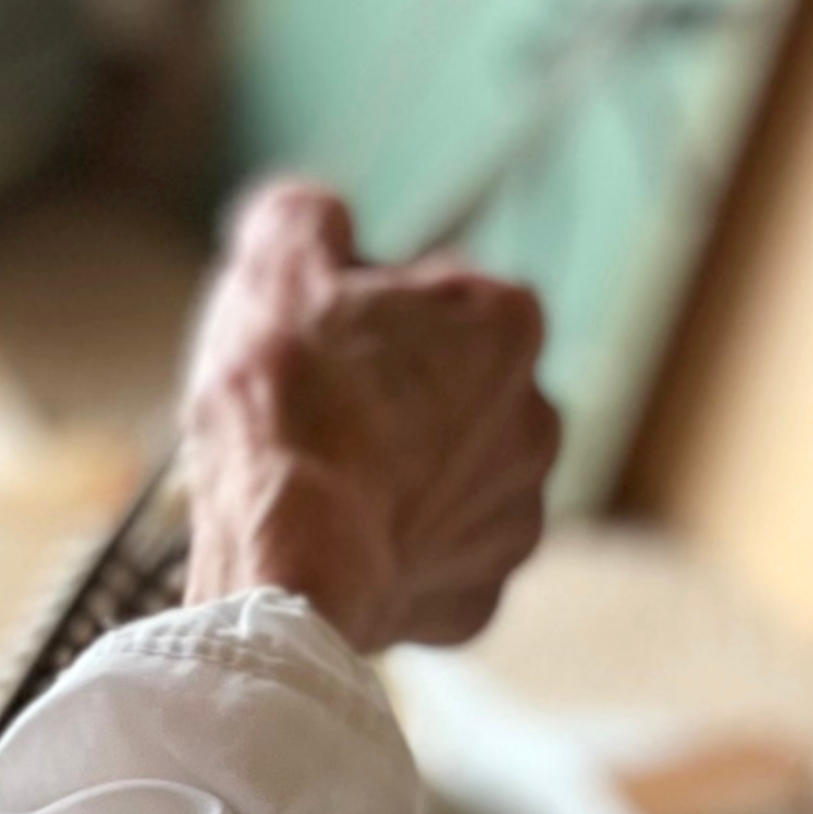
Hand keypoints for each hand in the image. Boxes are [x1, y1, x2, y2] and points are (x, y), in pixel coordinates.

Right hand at [180, 180, 561, 654]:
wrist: (288, 558)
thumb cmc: (288, 400)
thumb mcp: (275, 261)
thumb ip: (306, 216)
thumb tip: (317, 216)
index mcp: (507, 322)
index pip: (434, 288)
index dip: (364, 302)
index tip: (315, 332)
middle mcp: (537, 418)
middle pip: (451, 387)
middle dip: (392, 392)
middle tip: (314, 407)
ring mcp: (516, 516)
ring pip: (448, 477)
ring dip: (398, 474)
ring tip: (322, 480)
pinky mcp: (481, 597)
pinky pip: (434, 559)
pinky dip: (393, 550)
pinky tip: (341, 540)